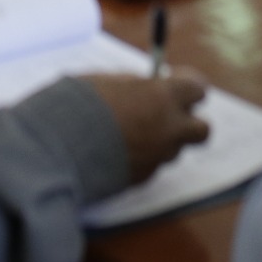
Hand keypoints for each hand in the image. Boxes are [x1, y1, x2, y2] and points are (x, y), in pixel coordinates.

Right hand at [85, 72, 210, 183]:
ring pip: (174, 150)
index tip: (174, 83)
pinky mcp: (141, 180)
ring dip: (162, 142)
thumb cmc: (79, 104)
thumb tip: (146, 87)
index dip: (188, 87)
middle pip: (202, 130)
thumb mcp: (110, 81)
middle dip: (189, 122)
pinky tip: (117, 151)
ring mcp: (157, 158)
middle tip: (167, 114)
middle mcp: (169, 130)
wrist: (59, 146)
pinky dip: (142, 159)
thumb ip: (136, 85)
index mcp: (163, 97)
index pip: (198, 89)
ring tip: (133, 133)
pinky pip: (151, 166)